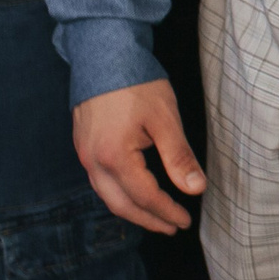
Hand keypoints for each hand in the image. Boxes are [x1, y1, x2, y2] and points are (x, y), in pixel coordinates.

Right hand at [73, 79, 205, 233]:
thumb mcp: (165, 119)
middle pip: (120, 205)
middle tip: (172, 227)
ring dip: (132, 210)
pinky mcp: (83, 145)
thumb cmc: (136, 83)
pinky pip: (99, 181)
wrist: (102, 52)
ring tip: (156, 216)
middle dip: (148, 220)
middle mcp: (93, 161)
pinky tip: (133, 192)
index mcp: (114, 157)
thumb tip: (196, 189)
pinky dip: (118, 194)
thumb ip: (179, 157)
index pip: (144, 197)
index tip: (185, 221)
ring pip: (107, 195)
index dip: (166, 211)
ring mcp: (84, 153)